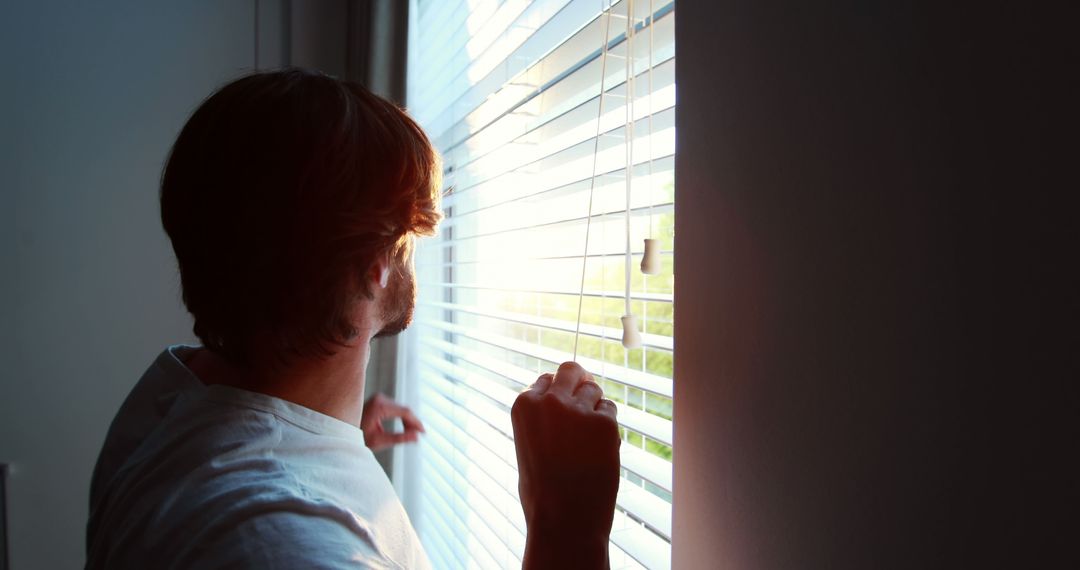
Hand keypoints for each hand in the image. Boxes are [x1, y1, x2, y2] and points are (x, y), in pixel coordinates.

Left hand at [360, 393, 424, 451]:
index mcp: (379, 406)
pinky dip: (400, 417)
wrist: (341, 432)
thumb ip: (400, 438)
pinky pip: (395, 407)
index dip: (416, 422)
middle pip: (403, 409)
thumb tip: (417, 437)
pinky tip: (404, 427)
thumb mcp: (379, 441)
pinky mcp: (378, 400)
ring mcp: (378, 398)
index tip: (423, 432)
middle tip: (418, 436)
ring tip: (411, 434)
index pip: (405, 412)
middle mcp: (379, 398)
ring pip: (400, 408)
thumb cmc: (356, 438)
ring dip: (407, 420)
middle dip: (412, 422)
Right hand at [512, 362, 619, 568]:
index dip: (558, 393)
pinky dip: (608, 424)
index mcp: (524, 406)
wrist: (564, 519)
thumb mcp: (528, 446)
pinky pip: (610, 409)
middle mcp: (549, 401)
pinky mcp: (604, 422)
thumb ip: (541, 419)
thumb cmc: (543, 491)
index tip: (564, 407)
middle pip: (571, 370)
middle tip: (585, 402)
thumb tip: (562, 400)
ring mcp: (577, 409)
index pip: (546, 380)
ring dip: (594, 406)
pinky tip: (600, 448)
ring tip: (589, 439)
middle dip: (579, 382)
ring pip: (594, 389)